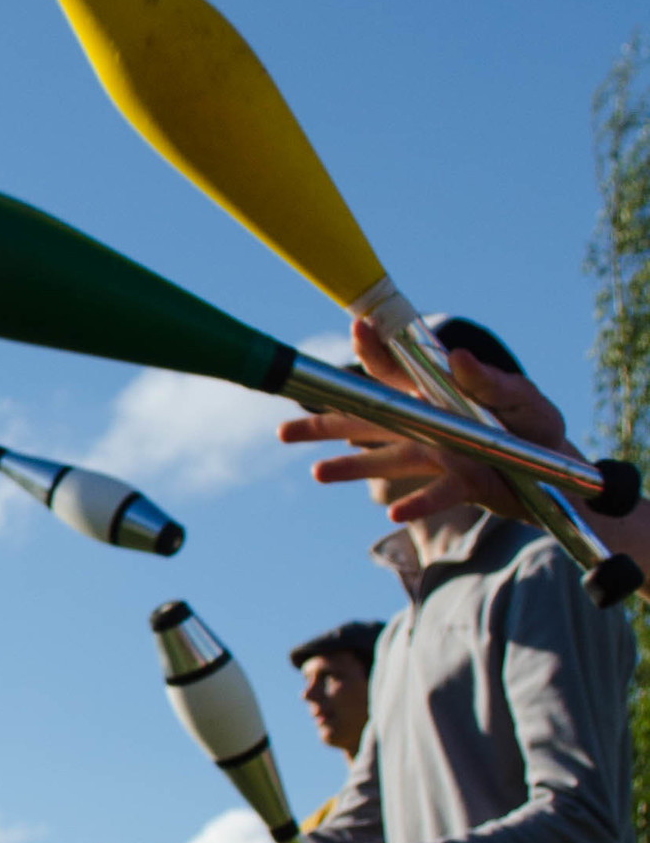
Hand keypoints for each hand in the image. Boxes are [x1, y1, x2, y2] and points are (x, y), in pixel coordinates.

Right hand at [277, 316, 548, 524]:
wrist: (558, 468)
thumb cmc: (533, 421)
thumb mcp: (518, 395)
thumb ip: (486, 379)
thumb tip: (455, 355)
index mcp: (436, 391)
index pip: (394, 370)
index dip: (372, 349)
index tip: (356, 329)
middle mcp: (426, 423)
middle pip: (367, 420)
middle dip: (324, 421)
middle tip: (283, 428)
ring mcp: (437, 454)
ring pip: (385, 459)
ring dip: (350, 466)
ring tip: (316, 473)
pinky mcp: (459, 484)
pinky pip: (435, 493)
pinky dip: (417, 501)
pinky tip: (394, 512)